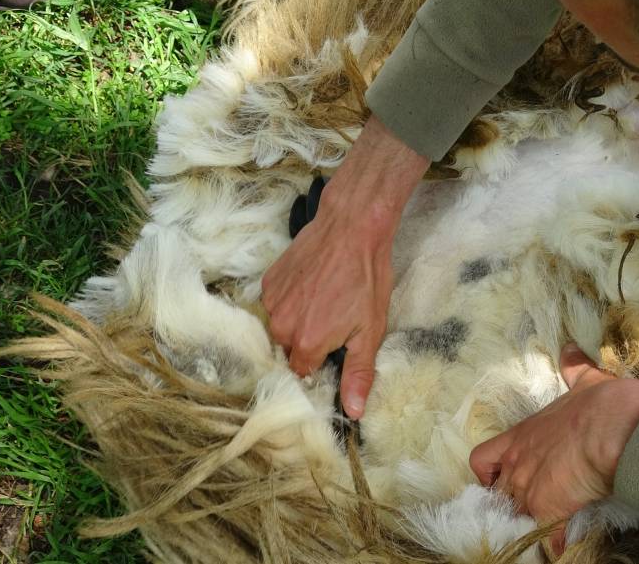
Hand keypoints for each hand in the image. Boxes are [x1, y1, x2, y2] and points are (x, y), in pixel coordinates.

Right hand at [262, 116, 428, 418]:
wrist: (351, 227)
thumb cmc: (366, 278)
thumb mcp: (371, 330)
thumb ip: (358, 374)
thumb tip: (353, 412)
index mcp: (307, 343)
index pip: (303, 373)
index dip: (320, 364)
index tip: (334, 350)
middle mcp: (281, 326)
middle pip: (290, 351)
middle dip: (308, 343)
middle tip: (334, 322)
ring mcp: (271, 301)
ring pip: (281, 327)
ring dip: (298, 321)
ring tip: (324, 301)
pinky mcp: (268, 281)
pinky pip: (275, 304)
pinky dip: (291, 300)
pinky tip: (312, 286)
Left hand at [469, 345, 638, 552]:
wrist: (617, 426)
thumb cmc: (601, 403)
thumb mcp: (585, 380)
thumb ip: (574, 368)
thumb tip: (571, 350)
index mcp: (521, 436)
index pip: (481, 460)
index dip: (487, 473)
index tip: (501, 479)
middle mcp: (517, 464)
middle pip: (495, 495)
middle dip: (509, 503)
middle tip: (529, 508)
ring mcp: (529, 489)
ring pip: (512, 518)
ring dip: (527, 524)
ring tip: (541, 530)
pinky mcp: (548, 510)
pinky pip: (543, 539)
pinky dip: (552, 545)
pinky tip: (561, 548)